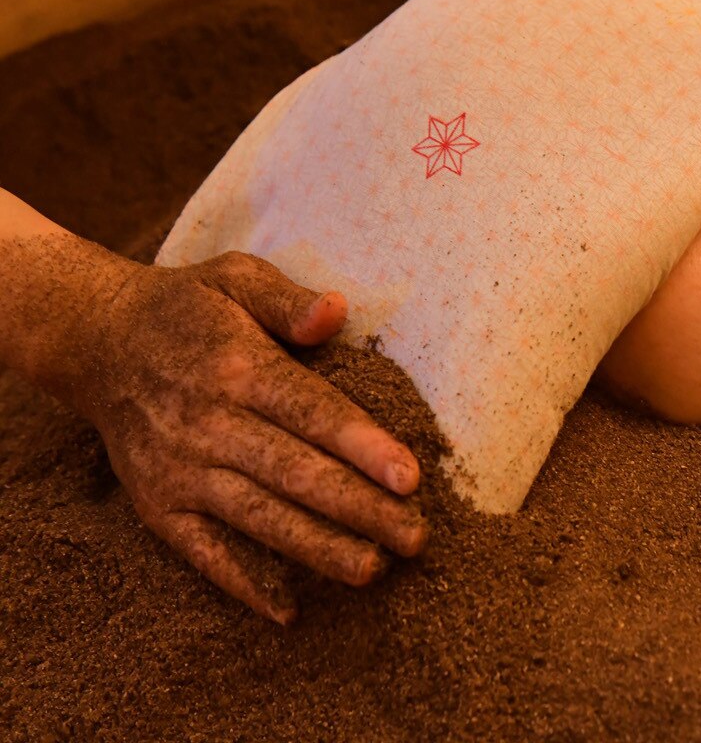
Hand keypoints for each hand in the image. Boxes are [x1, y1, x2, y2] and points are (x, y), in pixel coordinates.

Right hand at [16, 238, 426, 623]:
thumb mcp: (235, 278)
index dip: (362, 447)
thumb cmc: (185, 306)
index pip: (311, 413)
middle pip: (295, 474)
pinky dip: (242, 584)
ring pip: (258, 518)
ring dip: (317, 548)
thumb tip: (337, 312)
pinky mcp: (157, 504)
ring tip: (372, 569)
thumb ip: (288, 299)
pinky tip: (287, 612)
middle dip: (360, 509)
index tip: (410, 478)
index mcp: (237, 367)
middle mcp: (207, 423)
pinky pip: (202, 552)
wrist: (94, 341)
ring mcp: (179, 470)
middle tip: (416, 536)